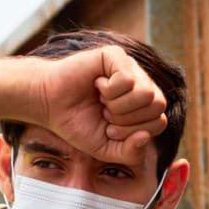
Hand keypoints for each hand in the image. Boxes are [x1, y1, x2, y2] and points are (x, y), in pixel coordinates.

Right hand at [38, 45, 167, 161]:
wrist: (49, 106)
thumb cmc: (76, 124)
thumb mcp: (106, 149)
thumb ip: (130, 153)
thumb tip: (145, 137)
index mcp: (143, 107)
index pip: (159, 122)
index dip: (133, 131)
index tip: (109, 129)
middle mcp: (141, 84)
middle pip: (157, 105)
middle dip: (127, 119)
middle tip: (105, 114)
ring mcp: (130, 67)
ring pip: (146, 92)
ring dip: (118, 105)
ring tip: (101, 100)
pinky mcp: (116, 55)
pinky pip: (128, 79)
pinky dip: (108, 90)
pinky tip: (95, 85)